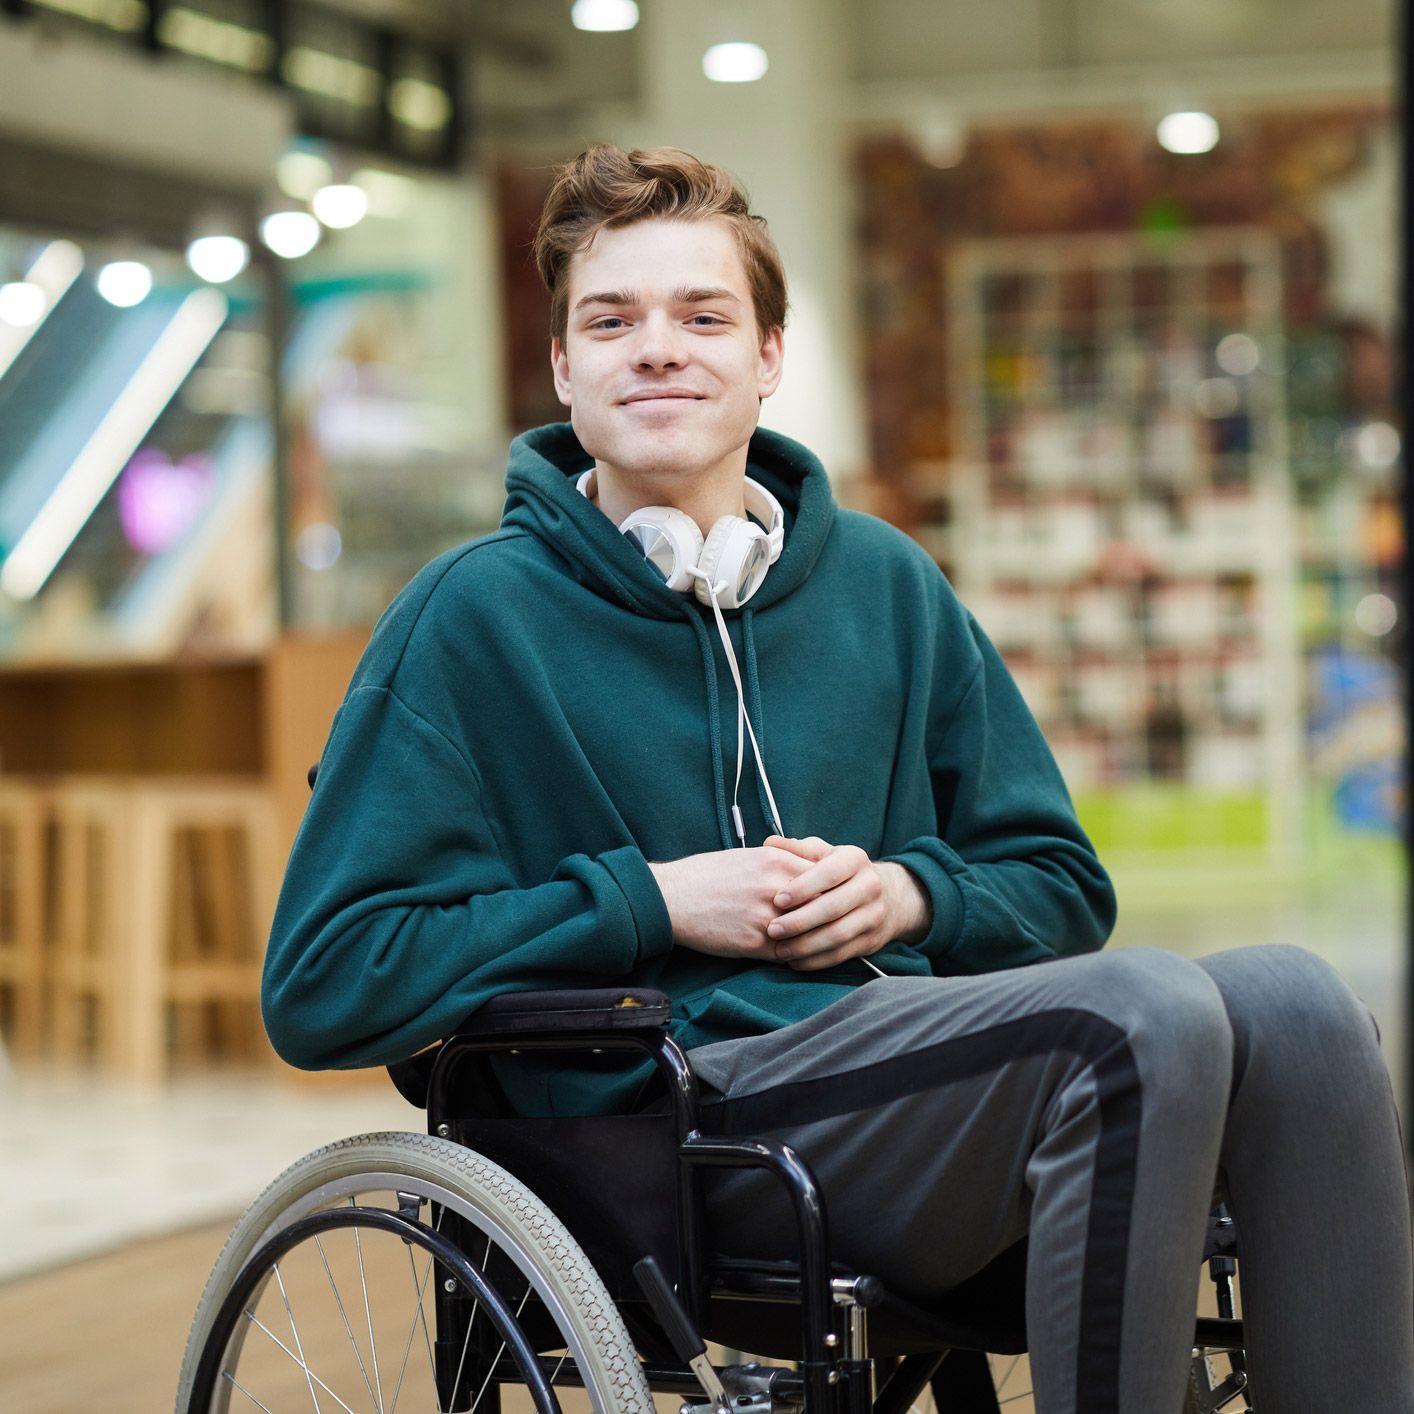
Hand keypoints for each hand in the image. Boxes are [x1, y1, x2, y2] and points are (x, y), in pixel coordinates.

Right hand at [646, 846, 820, 959]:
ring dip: (815, 941)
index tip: (837, 899)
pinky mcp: (754, 943)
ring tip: (818, 944)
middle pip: (825, 906)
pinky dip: (795, 957)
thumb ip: (786, 861)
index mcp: (778, 861)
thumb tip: (815, 871)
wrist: (673, 897)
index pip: (827, 878)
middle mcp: (776, 887)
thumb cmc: (709, 874)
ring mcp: (766, 917)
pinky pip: (788, 954)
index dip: (835, 891)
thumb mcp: (752, 855)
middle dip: (830, 917)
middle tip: (835, 925)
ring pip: (810, 934)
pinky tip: (794, 955)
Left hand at [761, 835, 931, 970]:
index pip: (829, 873)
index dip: (803, 888)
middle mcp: (869, 886)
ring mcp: (873, 915)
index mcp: (855, 860)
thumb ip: (797, 849)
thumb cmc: (842, 872)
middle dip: (800, 921)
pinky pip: (841, 954)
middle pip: (833, 907)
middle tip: (772, 929)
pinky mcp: (871, 941)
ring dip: (805, 945)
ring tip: (779, 950)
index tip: (777, 900)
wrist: (889, 896)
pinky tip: (795, 961)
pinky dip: (816, 961)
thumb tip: (769, 843)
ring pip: (838, 935)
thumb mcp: (825, 853)